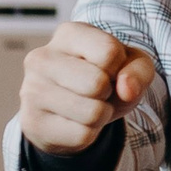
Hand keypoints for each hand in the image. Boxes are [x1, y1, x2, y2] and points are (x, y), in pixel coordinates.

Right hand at [19, 21, 157, 153]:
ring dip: (101, 115)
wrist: (70, 110)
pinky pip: (82, 136)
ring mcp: (31, 91)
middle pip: (97, 83)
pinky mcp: (32, 123)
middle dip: (109, 93)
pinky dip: (89, 133)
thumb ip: (139, 70)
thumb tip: (126, 89)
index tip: (109, 69)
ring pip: (91, 113)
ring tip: (88, 105)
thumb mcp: (131, 66)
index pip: (109, 52)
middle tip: (98, 91)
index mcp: (68, 34)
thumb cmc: (104, 78)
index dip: (119, 67)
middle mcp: (41, 58)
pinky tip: (75, 121)